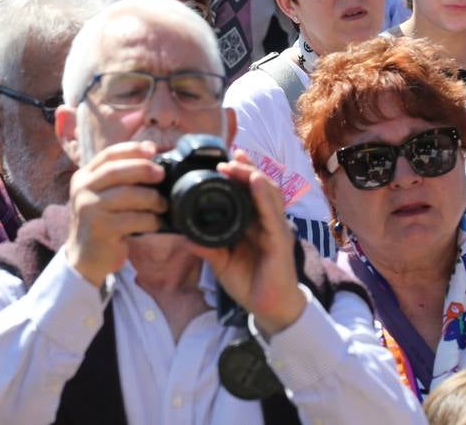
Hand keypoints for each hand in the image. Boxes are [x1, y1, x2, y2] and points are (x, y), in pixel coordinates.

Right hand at [62, 141, 165, 287]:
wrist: (86, 257)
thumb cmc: (103, 222)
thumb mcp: (103, 195)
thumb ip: (120, 177)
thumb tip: (151, 154)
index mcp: (83, 177)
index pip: (108, 155)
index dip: (131, 149)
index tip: (152, 149)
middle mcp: (82, 189)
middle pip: (116, 170)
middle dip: (143, 169)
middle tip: (161, 174)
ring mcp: (89, 208)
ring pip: (127, 195)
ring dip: (151, 198)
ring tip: (162, 205)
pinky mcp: (100, 228)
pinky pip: (132, 219)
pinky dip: (149, 219)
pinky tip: (156, 223)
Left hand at [186, 150, 305, 334]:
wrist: (268, 308)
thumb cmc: (249, 282)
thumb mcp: (221, 262)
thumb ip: (207, 248)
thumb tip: (185, 236)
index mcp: (252, 224)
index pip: (247, 192)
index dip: (238, 173)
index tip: (221, 159)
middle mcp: (265, 221)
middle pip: (258, 186)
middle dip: (244, 168)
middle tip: (227, 156)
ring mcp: (275, 228)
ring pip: (267, 193)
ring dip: (252, 175)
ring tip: (237, 162)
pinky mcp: (280, 240)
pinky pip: (272, 213)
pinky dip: (263, 195)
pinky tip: (256, 182)